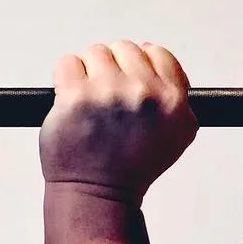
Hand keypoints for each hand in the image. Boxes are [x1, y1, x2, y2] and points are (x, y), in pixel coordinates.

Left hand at [39, 41, 197, 203]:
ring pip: (95, 53)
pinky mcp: (75, 96)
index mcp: (172, 101)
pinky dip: (65, 79)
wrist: (98, 194)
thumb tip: (153, 52)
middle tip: (106, 99)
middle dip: (113, 69)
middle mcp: (143, 93)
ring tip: (89, 102)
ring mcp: (108, 92)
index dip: (140, 66)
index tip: (129, 84)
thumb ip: (177, 95)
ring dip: (89, 73)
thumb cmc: (131, 167)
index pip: (158, 54)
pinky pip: (68, 63)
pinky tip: (72, 101)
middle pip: (124, 49)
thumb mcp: (176, 136)